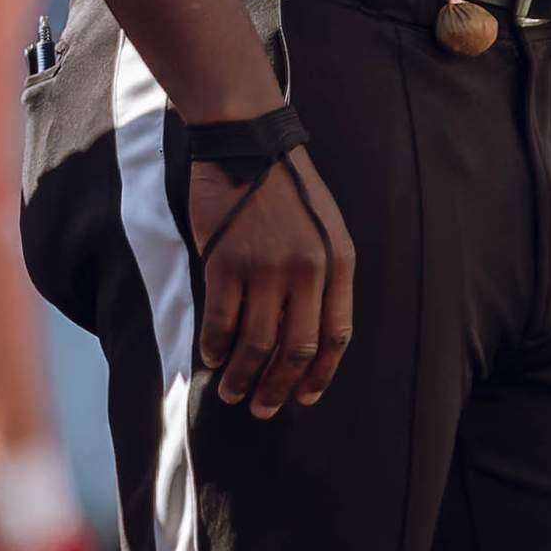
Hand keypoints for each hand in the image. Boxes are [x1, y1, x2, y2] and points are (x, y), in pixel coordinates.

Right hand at [191, 146, 354, 413]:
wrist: (249, 142)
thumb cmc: (288, 187)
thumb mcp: (325, 226)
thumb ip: (322, 276)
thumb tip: (305, 337)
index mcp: (338, 260)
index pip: (337, 335)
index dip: (320, 374)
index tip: (305, 398)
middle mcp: (307, 270)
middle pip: (297, 350)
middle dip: (279, 389)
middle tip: (262, 408)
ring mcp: (266, 268)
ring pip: (257, 346)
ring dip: (242, 378)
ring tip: (232, 392)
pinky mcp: (226, 263)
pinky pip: (221, 324)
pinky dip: (215, 348)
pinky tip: (211, 357)